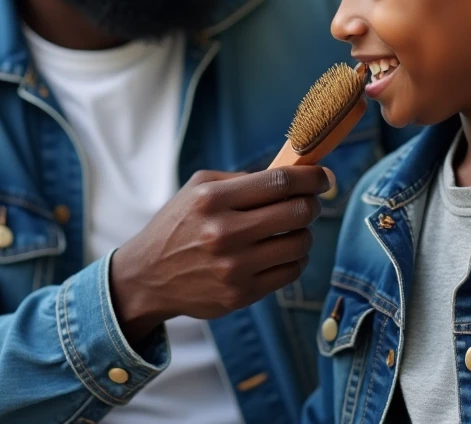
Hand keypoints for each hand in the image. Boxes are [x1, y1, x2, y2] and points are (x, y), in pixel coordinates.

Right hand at [111, 166, 334, 343]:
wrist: (147, 276)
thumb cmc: (179, 225)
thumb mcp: (199, 188)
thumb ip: (243, 179)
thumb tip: (296, 174)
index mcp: (213, 198)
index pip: (280, 181)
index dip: (311, 177)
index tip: (323, 177)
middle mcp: (224, 232)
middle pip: (297, 211)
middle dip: (312, 204)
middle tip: (309, 203)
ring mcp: (233, 267)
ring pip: (300, 244)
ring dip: (304, 233)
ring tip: (292, 230)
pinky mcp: (240, 294)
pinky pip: (291, 272)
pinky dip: (295, 259)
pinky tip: (282, 252)